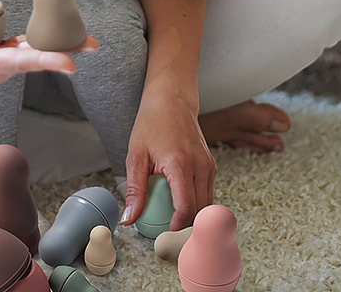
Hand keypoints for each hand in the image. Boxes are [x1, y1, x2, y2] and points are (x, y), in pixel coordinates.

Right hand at [0, 29, 96, 91]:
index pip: (14, 62)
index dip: (41, 61)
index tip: (69, 63)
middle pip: (34, 58)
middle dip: (63, 52)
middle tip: (93, 46)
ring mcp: (3, 59)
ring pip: (37, 51)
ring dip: (64, 45)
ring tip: (92, 40)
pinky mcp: (4, 50)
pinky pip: (31, 44)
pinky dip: (51, 38)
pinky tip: (70, 32)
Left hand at [120, 88, 215, 230]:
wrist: (171, 99)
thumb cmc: (151, 122)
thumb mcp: (136, 154)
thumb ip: (135, 189)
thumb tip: (129, 218)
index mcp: (181, 163)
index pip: (186, 208)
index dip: (177, 229)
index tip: (164, 238)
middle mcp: (201, 166)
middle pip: (200, 212)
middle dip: (186, 230)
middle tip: (167, 241)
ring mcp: (210, 166)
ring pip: (207, 206)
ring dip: (193, 220)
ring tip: (173, 229)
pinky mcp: (211, 166)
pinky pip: (207, 194)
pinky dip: (197, 206)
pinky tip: (180, 210)